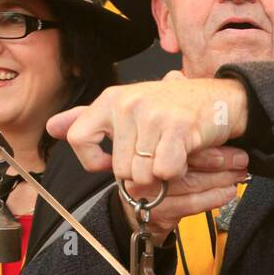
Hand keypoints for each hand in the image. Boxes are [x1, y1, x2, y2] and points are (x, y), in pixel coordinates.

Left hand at [46, 70, 248, 189]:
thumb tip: (52, 127)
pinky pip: (165, 172)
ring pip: (141, 175)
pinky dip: (176, 172)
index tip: (109, 163)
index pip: (79, 139)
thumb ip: (88, 119)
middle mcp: (128, 103)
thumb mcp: (126, 107)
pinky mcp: (177, 127)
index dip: (93, 161)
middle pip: (118, 168)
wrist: (221, 99)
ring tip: (170, 153)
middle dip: (139, 173)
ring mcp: (152, 114)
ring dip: (159, 175)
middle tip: (156, 154)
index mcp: (111, 99)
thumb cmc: (174, 108)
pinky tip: (183, 155)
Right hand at [119, 146, 248, 245]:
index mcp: (140, 145)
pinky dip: (214, 197)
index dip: (205, 144)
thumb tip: (222, 129)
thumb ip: (185, 139)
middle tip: (241, 159)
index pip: (176, 143)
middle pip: (185, 163)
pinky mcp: (157, 212)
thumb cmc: (157, 171)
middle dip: (219, 161)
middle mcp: (140, 169)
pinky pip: (191, 204)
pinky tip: (228, 192)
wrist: (138, 207)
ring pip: (191, 184)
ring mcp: (146, 193)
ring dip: (221, 179)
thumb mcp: (165, 147)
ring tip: (238, 173)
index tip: (227, 140)